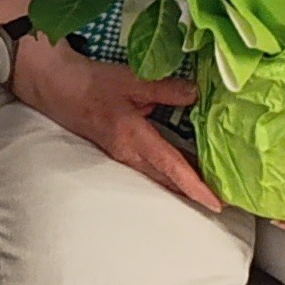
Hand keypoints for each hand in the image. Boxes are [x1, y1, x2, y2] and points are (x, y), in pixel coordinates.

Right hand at [21, 39, 219, 213]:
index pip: (171, 167)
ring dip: (184, 182)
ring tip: (212, 186)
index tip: (216, 203)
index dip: (195, 186)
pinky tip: (187, 164)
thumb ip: (165, 89)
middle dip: (195, 190)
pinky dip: (172, 169)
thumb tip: (196, 94)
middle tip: (226, 199)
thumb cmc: (92, 84)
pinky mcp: (121, 149)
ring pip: (160, 174)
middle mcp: (130, 154)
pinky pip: (152, 166)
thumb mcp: (131, 80)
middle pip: (168, 179)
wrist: (58, 87)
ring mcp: (124, 154)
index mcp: (134, 138)